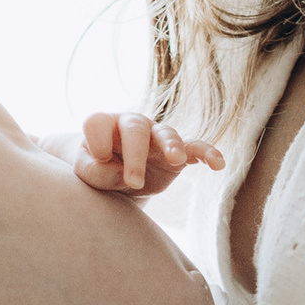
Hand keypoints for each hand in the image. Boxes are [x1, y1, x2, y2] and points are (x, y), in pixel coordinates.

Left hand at [74, 110, 223, 197]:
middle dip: (135, 155)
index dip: (97, 140)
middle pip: (135, 129)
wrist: (116, 177)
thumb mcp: (86, 173)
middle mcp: (132, 125)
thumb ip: (94, 172)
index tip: (99, 158)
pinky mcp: (177, 155)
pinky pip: (196, 148)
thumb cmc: (97, 169)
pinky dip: (207, 154)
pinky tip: (218, 164)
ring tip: (176, 159)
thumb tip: (121, 174)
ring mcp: (156, 137)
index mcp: (105, 125)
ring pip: (166, 134)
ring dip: (171, 146)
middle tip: (133, 182)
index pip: (98, 123)